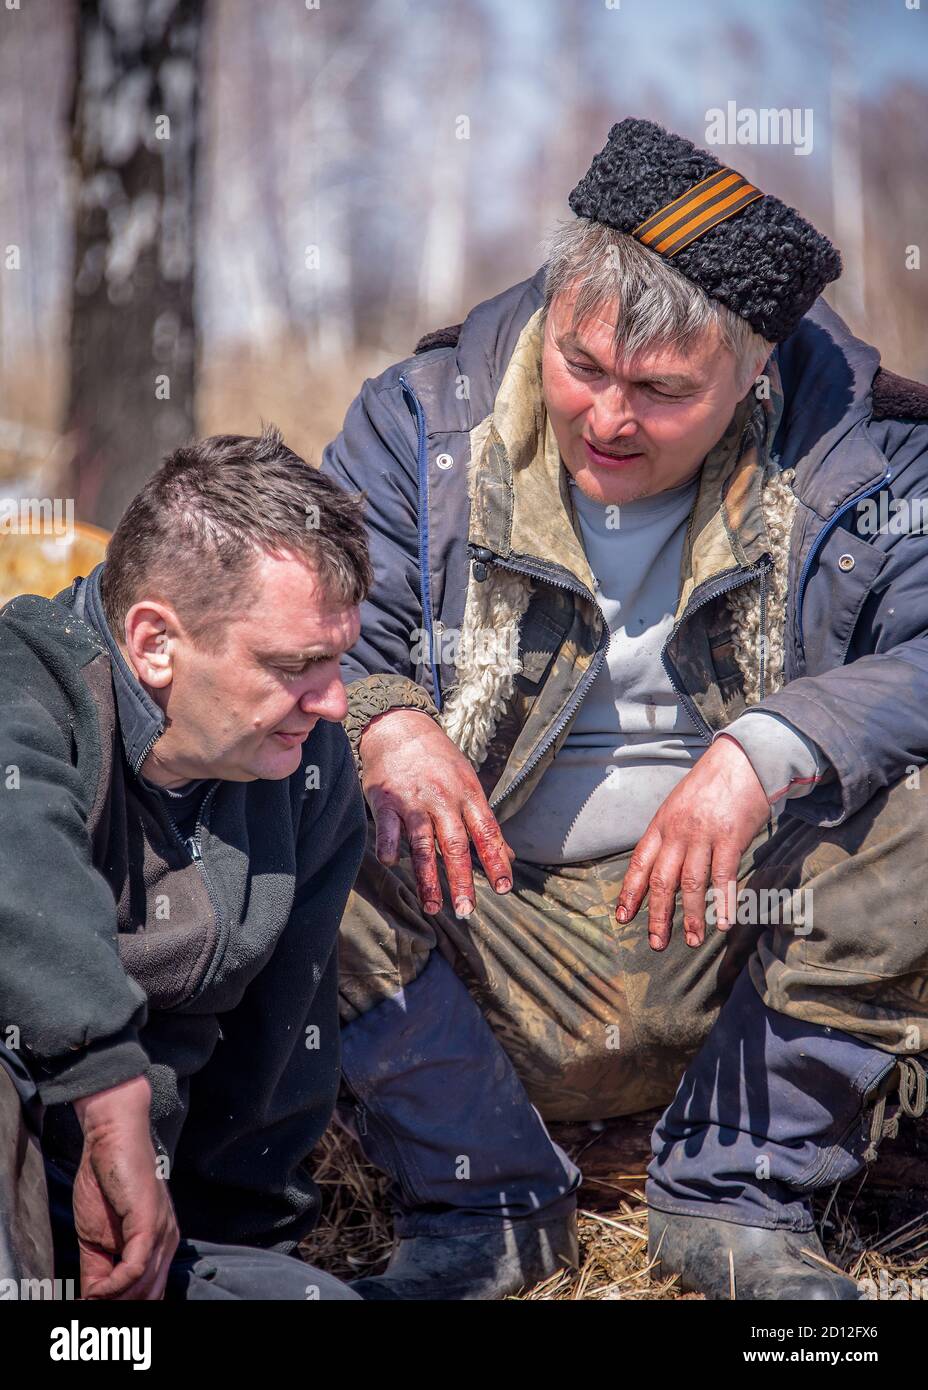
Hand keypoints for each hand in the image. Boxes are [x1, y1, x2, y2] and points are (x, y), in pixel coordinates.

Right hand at [72, 1074, 178, 1299]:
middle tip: (91, 1307)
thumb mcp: (95, 1237)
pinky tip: (97, 1289)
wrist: (111, 1137)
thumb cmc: (104, 1182)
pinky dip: (114, 1285)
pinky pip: (136, 1269)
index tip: (97, 1307)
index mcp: (158, 1246)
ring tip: (90, 1300)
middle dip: (118, 1307)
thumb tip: (92, 1300)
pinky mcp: (151, 1224)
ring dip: (113, 1301)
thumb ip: (98, 1269)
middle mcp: (167, 1242)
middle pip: (148, 1296)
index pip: (149, 1293)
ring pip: (143, 1289)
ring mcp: (162, 1233)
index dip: (123, 1305)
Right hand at [359, 708, 514, 916]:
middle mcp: (443, 798)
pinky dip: (390, 847)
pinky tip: (392, 863)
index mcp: (468, 794)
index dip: (496, 861)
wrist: (400, 727)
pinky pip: (388, 828)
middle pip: (456, 844)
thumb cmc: (438, 761)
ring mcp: (414, 799)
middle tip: (466, 911)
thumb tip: (509, 857)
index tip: (503, 888)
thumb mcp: (468, 784)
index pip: (487, 832)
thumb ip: (484, 822)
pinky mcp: (385, 799)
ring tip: (434, 907)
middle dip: (462, 880)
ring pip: (423, 844)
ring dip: (428, 879)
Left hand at [615, 735, 770, 949]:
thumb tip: (661, 868)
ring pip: (692, 883)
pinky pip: (724, 877)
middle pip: (662, 880)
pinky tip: (724, 923)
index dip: (630, 892)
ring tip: (691, 940)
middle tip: (656, 942)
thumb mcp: (679, 805)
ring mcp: (704, 834)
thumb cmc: (711, 784)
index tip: (623, 917)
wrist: (743, 759)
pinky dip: (724, 903)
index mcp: (662, 824)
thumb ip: (669, 835)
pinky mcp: (731, 837)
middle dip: (657, 914)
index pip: (640, 863)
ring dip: (691, 916)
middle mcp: (678, 831)